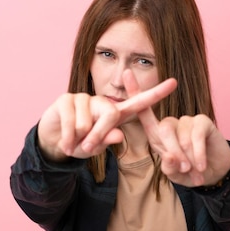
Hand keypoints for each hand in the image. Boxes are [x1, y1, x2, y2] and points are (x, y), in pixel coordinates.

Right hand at [37, 78, 177, 160]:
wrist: (54, 141)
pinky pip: (71, 123)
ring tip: (73, 141)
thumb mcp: (95, 147)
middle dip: (98, 137)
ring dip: (78, 139)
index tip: (174, 83)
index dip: (156, 93)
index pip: (139, 102)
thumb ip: (107, 141)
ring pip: (87, 123)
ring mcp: (84, 98)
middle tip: (87, 147)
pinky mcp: (66, 99)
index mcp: (115, 114)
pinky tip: (65, 142)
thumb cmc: (80, 143)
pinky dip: (68, 138)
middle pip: (111, 116)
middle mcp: (102, 102)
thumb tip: (117, 135)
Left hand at [123, 71, 229, 186]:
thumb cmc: (188, 172)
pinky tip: (202, 166)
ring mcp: (187, 121)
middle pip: (164, 130)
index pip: (144, 113)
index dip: (135, 92)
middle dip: (174, 153)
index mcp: (157, 134)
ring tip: (196, 171)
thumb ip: (168, 167)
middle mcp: (171, 123)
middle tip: (183, 170)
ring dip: (189, 157)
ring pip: (181, 136)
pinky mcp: (203, 122)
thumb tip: (169, 157)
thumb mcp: (174, 174)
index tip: (127, 72)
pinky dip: (199, 154)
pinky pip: (196, 136)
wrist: (214, 173)